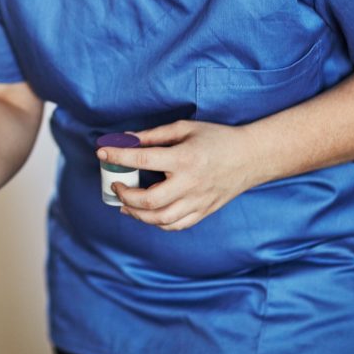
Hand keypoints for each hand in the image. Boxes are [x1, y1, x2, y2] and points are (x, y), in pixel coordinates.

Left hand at [98, 120, 259, 230]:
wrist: (252, 157)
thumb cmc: (217, 138)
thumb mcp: (185, 128)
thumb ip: (154, 135)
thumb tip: (126, 138)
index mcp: (184, 159)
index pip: (142, 159)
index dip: (118, 156)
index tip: (102, 153)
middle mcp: (190, 184)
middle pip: (149, 199)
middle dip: (125, 195)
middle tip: (116, 184)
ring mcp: (198, 201)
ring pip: (160, 219)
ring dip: (137, 214)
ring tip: (125, 204)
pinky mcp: (204, 211)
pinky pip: (176, 225)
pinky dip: (157, 223)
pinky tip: (147, 213)